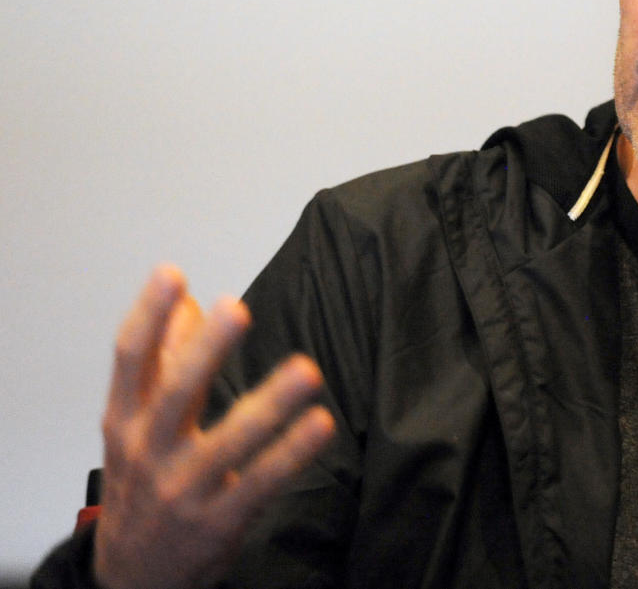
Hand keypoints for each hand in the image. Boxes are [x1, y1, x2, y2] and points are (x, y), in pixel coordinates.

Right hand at [93, 266, 335, 588]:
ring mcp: (183, 489)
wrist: (131, 579)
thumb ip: (162, 364)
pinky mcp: (218, 522)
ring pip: (229, 441)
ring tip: (307, 368)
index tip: (172, 274)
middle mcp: (148, 452)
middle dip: (205, 351)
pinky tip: (321, 424)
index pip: (129, 360)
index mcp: (123, 420)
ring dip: (271, 403)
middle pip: (175, 394)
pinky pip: (261, 483)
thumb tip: (187, 302)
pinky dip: (292, 453)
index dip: (148, 315)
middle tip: (236, 308)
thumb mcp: (134, 426)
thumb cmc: (141, 485)